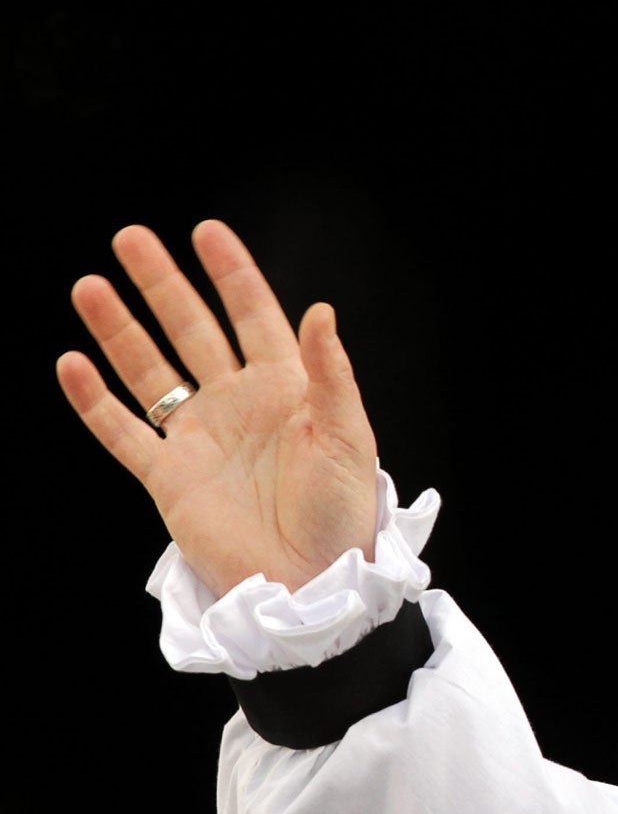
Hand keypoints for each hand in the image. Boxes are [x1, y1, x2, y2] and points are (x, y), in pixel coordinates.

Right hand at [57, 220, 379, 596]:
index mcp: (287, 389)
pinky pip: (123, 432)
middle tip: (131, 238)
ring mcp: (200, 438)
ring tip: (89, 285)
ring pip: (150, 371)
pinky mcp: (169, 477)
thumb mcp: (349, 438)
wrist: (311, 581)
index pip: (254, 317)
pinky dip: (95, 401)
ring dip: (119, 330)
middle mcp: (239, 405)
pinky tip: (72, 363)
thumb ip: (330, 375)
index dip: (232, 275)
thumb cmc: (341, 514)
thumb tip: (320, 310)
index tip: (206, 231)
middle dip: (163, 285)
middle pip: (193, 331)